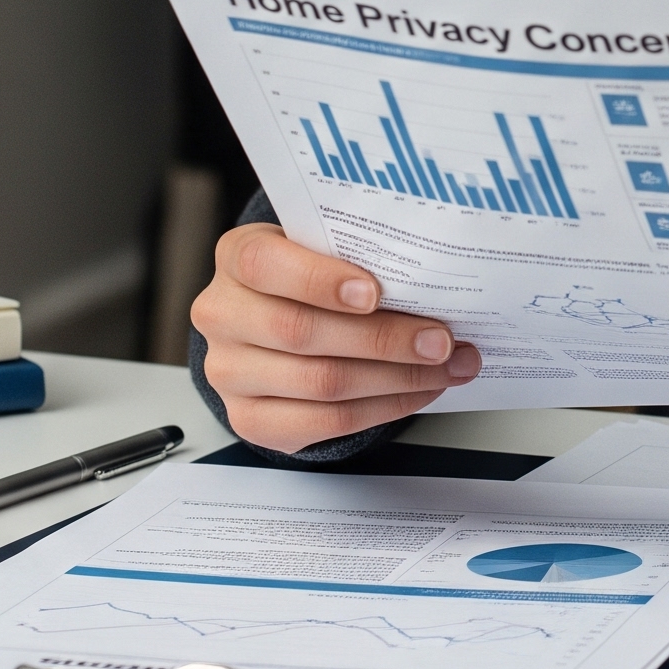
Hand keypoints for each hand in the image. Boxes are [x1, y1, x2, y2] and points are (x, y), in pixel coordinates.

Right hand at [190, 225, 481, 453]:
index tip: (375, 293)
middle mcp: (223, 315)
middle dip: (384, 338)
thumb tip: (433, 276)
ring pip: (321, 382)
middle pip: (301, 332)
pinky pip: (326, 422)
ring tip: (446, 367)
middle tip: (441, 340)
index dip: (320, 280)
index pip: (263, 264)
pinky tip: (419, 390)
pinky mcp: (252, 419)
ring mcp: (230, 373)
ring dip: (397, 378)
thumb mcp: (323, 245)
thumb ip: (357, 253)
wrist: (275, 318)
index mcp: (236, 256)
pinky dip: (384, 407)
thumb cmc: (311, 272)